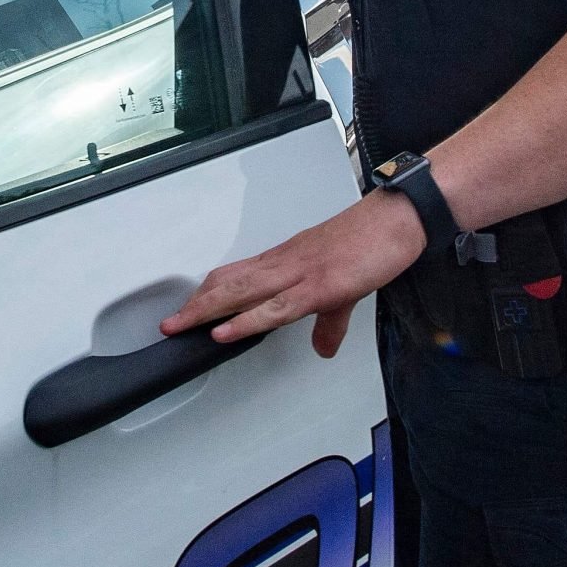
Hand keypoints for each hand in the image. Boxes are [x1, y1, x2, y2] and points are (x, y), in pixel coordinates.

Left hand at [162, 189, 427, 358]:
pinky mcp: (318, 286)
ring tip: (180, 327)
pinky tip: (224, 331)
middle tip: (169, 324)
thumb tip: (323, 347)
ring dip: (206, 311)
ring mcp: (298, 273)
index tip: (187, 309)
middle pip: (227, 283)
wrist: (397, 219)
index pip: (236, 275)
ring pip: (240, 292)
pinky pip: (274, 307)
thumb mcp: (345, 291)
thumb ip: (328, 322)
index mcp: (286, 261)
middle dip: (195, 305)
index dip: (208, 293)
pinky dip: (244, 321)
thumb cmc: (370, 243)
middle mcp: (283, 263)